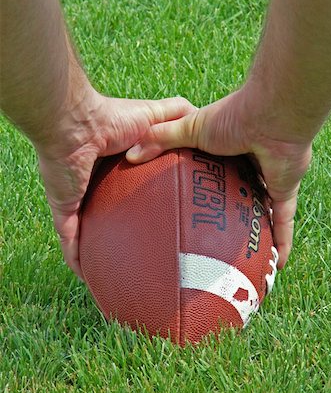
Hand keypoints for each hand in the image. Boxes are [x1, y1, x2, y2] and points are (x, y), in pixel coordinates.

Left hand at [37, 91, 194, 278]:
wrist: (77, 123)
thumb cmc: (114, 118)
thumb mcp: (158, 114)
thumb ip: (180, 116)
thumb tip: (204, 122)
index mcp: (115, 164)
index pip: (129, 186)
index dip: (142, 199)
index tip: (163, 214)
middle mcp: (94, 183)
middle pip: (107, 211)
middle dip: (119, 229)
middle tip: (142, 248)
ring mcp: (76, 198)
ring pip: (86, 231)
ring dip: (96, 250)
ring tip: (114, 269)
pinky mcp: (64, 208)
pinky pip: (69, 241)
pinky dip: (76, 259)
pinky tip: (89, 278)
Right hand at [126, 87, 312, 267]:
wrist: (271, 116)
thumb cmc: (232, 117)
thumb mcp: (189, 127)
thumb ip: (159, 139)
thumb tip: (129, 155)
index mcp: (227, 149)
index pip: (213, 172)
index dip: (204, 186)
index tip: (193, 202)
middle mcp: (249, 166)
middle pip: (238, 193)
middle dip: (231, 211)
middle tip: (217, 235)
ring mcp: (267, 179)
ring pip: (262, 210)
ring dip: (258, 229)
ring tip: (246, 253)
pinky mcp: (283, 190)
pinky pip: (283, 221)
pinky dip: (283, 240)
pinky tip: (279, 263)